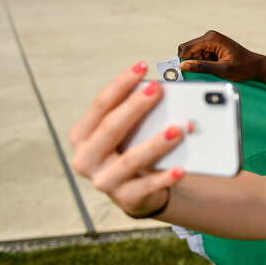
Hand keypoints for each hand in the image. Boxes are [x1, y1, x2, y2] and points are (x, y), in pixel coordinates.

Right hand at [69, 62, 186, 216]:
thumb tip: (168, 92)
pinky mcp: (125, 199)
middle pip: (111, 128)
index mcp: (83, 134)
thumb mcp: (129, 131)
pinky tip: (182, 168)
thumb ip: (139, 113)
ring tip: (179, 129)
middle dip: (135, 107)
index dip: (121, 84)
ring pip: (131, 159)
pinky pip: (147, 186)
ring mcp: (103, 181)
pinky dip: (165, 178)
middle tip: (158, 89)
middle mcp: (86, 157)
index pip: (101, 104)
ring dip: (156, 143)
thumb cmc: (132, 149)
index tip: (142, 66)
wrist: (136, 192)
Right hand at [177, 31, 263, 80]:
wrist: (255, 66)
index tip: (184, 72)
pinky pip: (199, 56)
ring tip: (214, 69)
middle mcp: (209, 36)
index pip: (186, 48)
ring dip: (198, 64)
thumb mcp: (223, 70)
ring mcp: (210, 41)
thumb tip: (184, 65)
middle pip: (187, 50)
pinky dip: (203, 63)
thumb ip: (202, 67)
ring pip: (192, 54)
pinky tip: (215, 66)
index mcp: (212, 38)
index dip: (183, 60)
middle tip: (206, 72)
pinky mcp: (211, 47)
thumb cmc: (244, 67)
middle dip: (192, 62)